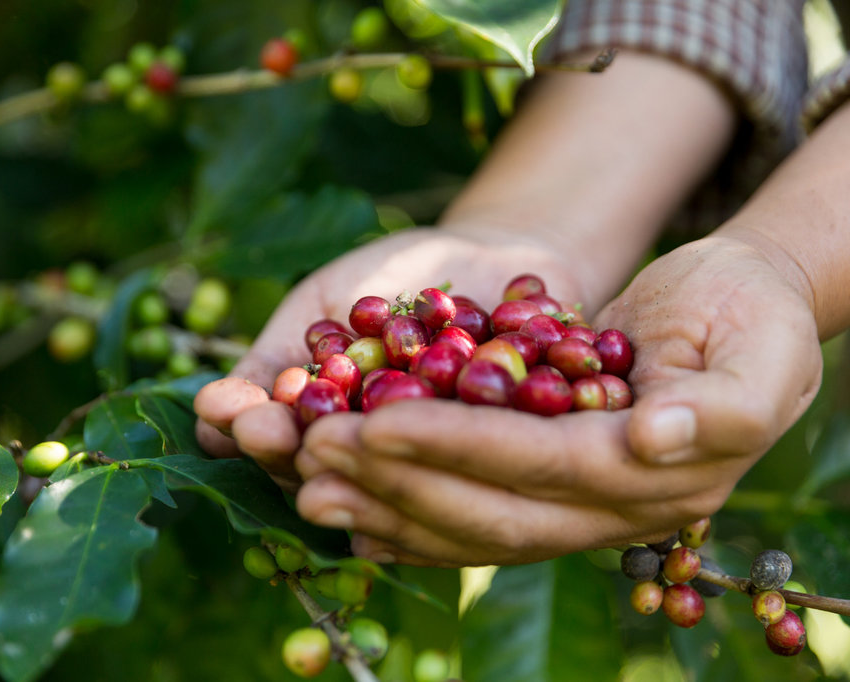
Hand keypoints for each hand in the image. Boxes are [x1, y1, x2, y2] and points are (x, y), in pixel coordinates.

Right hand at [193, 227, 585, 491]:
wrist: (490, 255)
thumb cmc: (391, 277)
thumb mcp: (322, 303)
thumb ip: (273, 357)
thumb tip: (206, 410)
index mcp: (323, 433)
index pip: (278, 441)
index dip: (253, 429)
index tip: (233, 412)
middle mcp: (374, 460)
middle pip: (325, 469)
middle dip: (291, 450)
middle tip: (265, 430)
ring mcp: (432, 461)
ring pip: (389, 474)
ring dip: (356, 461)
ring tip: (328, 439)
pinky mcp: (495, 456)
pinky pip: (473, 452)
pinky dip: (454, 441)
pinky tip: (433, 442)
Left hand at [292, 237, 822, 565]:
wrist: (743, 312)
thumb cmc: (753, 314)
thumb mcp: (760, 348)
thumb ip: (720, 405)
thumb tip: (649, 440)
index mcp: (653, 477)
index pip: (538, 466)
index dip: (453, 450)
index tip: (371, 425)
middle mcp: (607, 511)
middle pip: (486, 510)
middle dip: (393, 484)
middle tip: (309, 458)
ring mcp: (573, 509)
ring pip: (466, 523)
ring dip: (382, 504)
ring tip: (304, 480)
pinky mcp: (546, 488)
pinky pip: (470, 516)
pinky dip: (407, 515)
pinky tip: (347, 504)